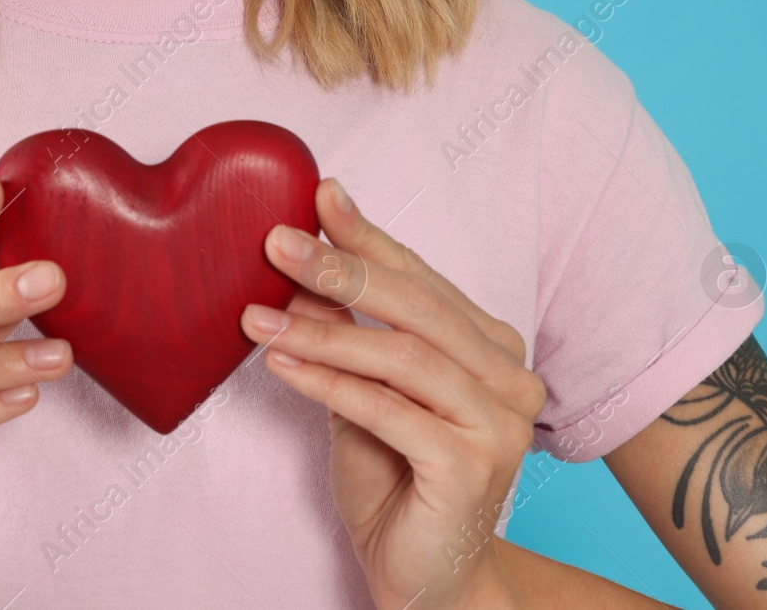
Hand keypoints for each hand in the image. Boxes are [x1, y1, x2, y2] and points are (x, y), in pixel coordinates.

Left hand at [239, 177, 544, 609]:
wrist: (425, 578)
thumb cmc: (395, 478)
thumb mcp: (364, 390)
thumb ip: (349, 333)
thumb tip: (297, 264)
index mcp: (492, 348)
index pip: (423, 279)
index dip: (370, 236)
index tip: (318, 195)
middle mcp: (510, 378)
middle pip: (417, 308)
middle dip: (342, 269)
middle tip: (276, 241)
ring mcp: (499, 424)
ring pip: (402, 356)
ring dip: (321, 330)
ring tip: (256, 317)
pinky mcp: (472, 468)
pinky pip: (389, 410)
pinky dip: (329, 383)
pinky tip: (281, 364)